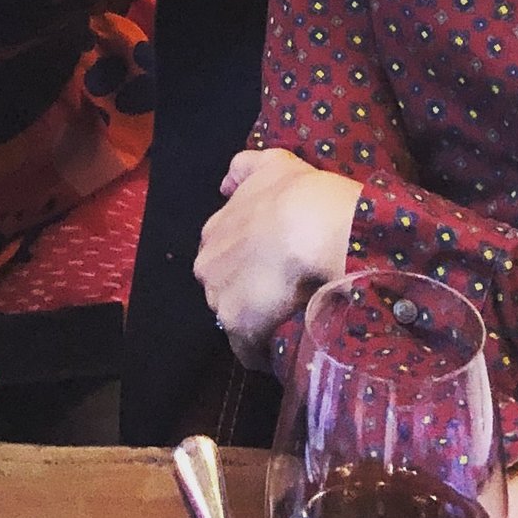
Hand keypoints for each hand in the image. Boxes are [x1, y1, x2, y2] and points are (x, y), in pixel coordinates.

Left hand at [194, 147, 362, 366]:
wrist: (310, 225)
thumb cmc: (294, 193)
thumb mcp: (271, 164)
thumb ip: (243, 168)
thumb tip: (225, 184)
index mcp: (213, 231)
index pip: (221, 254)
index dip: (244, 262)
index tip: (266, 267)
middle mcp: (207, 266)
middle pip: (222, 287)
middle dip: (243, 292)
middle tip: (278, 295)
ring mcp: (220, 299)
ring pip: (233, 318)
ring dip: (253, 323)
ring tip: (284, 324)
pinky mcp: (238, 328)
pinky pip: (247, 349)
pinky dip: (261, 353)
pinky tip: (281, 352)